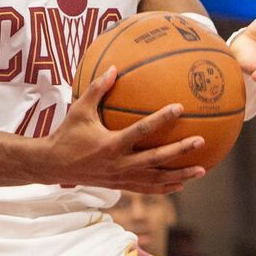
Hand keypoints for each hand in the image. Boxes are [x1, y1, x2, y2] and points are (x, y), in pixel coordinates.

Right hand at [48, 71, 207, 191]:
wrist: (53, 165)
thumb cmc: (67, 134)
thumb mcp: (79, 109)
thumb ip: (97, 89)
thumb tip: (113, 67)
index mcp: (110, 144)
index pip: (142, 131)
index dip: (162, 119)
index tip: (180, 108)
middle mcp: (119, 164)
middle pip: (156, 159)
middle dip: (180, 152)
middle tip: (201, 141)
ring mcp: (121, 177)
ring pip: (156, 179)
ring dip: (180, 176)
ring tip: (202, 170)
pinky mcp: (120, 186)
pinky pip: (147, 188)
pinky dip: (165, 187)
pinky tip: (180, 184)